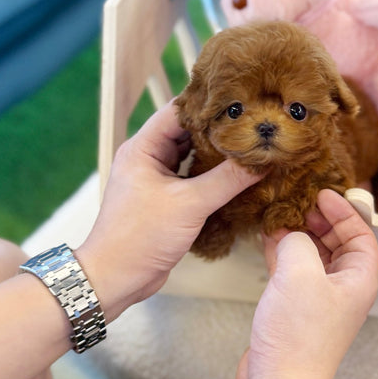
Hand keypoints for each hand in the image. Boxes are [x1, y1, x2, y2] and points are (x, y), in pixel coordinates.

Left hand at [75, 101, 261, 320]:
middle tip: (251, 123)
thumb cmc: (139, 237)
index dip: (208, 103)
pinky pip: (192, 178)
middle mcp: (147, 157)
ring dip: (216, 153)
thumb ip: (227, 180)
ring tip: (249, 145)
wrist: (116, 278)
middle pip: (187, 132)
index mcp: (142, 147)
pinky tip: (236, 175)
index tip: (240, 100)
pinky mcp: (165, 199)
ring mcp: (155, 179)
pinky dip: (211, 175)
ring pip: (191, 156)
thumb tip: (261, 161)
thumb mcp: (189, 205)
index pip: (178, 111)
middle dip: (218, 129)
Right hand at [236, 189, 377, 378]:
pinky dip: (282, 253)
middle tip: (299, 202)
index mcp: (359, 280)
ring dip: (298, 235)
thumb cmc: (297, 337)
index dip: (344, 211)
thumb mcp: (300, 271)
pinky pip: (294, 272)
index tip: (323, 194)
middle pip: (339, 244)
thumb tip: (290, 234)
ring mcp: (318, 301)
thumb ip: (297, 240)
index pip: (362, 235)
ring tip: (280, 215)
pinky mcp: (295, 310)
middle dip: (320, 221)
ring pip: (313, 257)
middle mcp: (343, 290)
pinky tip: (268, 239)